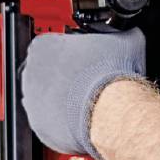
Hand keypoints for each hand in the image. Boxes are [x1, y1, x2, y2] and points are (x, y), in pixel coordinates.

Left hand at [20, 29, 146, 159]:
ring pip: (47, 99)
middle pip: (46, 72)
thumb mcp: (125, 38)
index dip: (71, 51)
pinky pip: (52, 122)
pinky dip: (66, 121)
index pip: (51, 43)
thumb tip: (127, 32)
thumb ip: (119, 32)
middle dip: (65, 76)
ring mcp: (33, 102)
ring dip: (64, 99)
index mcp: (43, 46)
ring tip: (88, 98)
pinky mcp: (41, 127)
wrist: (111, 109)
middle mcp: (31, 73)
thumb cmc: (111, 75)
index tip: (84, 57)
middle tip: (88, 79)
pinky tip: (84, 116)